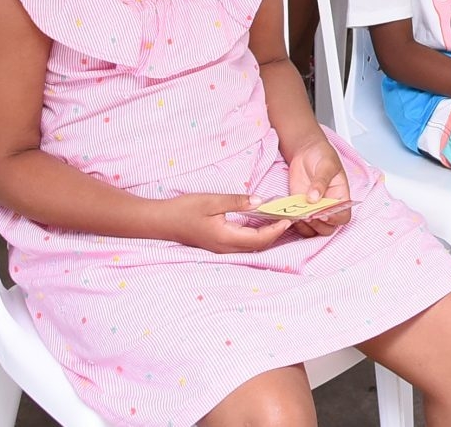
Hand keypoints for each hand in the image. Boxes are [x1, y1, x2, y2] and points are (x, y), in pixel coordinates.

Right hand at [160, 193, 295, 252]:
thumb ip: (237, 202)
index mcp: (226, 238)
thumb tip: (261, 201)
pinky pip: (243, 244)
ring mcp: (222, 249)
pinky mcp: (219, 245)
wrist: (162, 221)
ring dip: (267, 236)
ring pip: (251, 247)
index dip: (276, 230)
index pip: (259, 239)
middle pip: (258, 246)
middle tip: (289, 218)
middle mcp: (226, 248)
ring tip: (279, 221)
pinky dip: (256, 235)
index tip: (288, 218)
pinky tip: (260, 223)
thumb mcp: (212, 201)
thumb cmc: (184, 210)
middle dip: (276, 234)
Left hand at [282, 136, 352, 235]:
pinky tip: (290, 215)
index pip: (343, 216)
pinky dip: (295, 223)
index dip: (335, 219)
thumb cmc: (322, 155)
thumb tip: (314, 199)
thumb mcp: (326, 165)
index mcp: (341, 197)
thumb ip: (321, 182)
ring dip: (306, 227)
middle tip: (308, 214)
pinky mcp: (300, 208)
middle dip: (318, 224)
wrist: (306, 151)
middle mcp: (329, 206)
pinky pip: (300, 224)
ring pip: (314, 230)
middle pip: (328, 228)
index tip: (324, 213)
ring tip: (299, 215)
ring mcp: (314, 209)